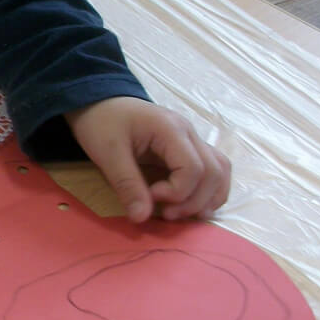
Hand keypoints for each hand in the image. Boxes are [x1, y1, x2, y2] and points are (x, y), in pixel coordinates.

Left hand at [64, 97, 230, 223]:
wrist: (99, 102)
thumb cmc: (101, 122)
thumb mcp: (107, 153)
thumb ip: (126, 185)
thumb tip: (141, 218)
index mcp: (170, 129)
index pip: (193, 168)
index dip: (177, 192)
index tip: (150, 197)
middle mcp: (189, 132)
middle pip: (213, 172)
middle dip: (193, 201)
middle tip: (166, 214)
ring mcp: (192, 139)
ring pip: (219, 171)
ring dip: (207, 198)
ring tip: (182, 214)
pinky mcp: (188, 148)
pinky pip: (212, 170)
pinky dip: (207, 190)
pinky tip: (191, 205)